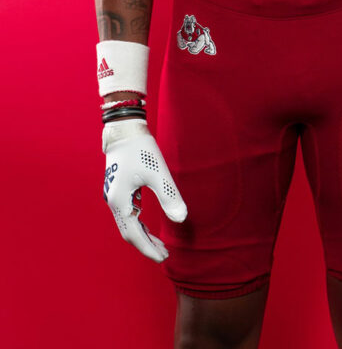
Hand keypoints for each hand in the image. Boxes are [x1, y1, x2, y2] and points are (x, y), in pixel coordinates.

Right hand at [103, 118, 186, 261]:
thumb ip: (169, 196)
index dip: (148, 249)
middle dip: (146, 244)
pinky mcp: (118, 188)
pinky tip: (148, 223)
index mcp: (120, 202)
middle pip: (129, 232)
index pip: (134, 235)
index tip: (163, 258)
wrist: (125, 129)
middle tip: (164, 254)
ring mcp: (114, 195)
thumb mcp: (158, 173)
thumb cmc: (141, 149)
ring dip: (142, 234)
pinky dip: (138, 222)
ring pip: (128, 223)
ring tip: (159, 243)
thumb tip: (181, 218)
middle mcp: (114, 202)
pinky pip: (127, 212)